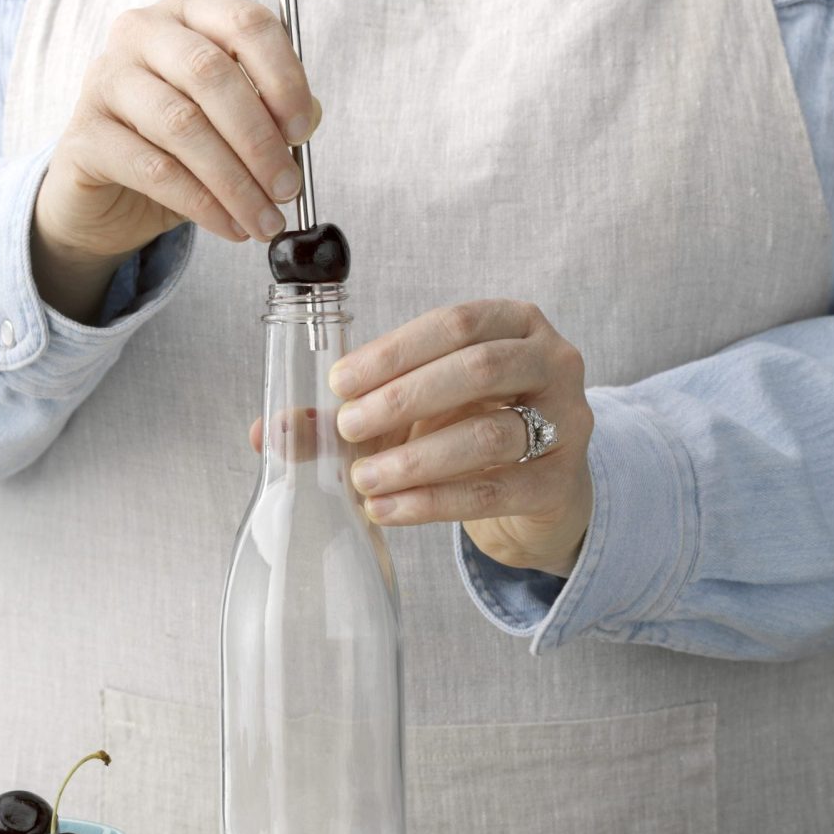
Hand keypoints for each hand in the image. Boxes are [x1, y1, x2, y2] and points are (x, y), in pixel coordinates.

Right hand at [32, 0, 319, 321]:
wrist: (107, 200)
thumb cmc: (176, 152)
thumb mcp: (232, 130)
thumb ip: (271, 115)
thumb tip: (309, 119)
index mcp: (190, 15)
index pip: (246, 24)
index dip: (283, 78)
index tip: (303, 131)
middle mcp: (142, 34)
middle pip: (211, 74)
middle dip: (259, 140)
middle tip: (287, 189)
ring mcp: (107, 80)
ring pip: (182, 125)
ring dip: (234, 182)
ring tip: (263, 220)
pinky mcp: (85, 137)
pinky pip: (153, 170)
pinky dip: (202, 204)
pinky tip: (229, 226)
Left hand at [327, 300, 594, 577]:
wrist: (534, 489)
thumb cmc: (468, 428)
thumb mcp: (411, 411)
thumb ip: (347, 414)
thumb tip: (266, 431)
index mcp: (514, 323)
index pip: (455, 323)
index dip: (394, 352)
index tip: (340, 383)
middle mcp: (552, 361)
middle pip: (478, 370)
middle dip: (403, 399)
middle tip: (347, 429)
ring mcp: (566, 422)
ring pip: (488, 435)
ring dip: (416, 459)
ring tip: (362, 480)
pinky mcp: (559, 483)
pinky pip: (493, 491)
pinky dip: (432, 502)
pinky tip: (387, 510)